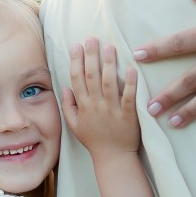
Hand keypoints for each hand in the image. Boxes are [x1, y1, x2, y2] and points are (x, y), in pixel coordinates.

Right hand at [61, 38, 139, 157]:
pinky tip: (130, 68)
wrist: (113, 157)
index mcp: (83, 106)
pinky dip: (129, 82)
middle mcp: (95, 105)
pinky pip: (128, 96)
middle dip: (91, 56)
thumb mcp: (74, 125)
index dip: (76, 61)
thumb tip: (65, 88)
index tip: (77, 45)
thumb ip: (68, 106)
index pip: (76, 79)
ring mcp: (111, 109)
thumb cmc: (94, 141)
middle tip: (92, 39)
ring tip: (110, 47)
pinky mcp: (128, 114)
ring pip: (108, 82)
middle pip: (91, 76)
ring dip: (108, 63)